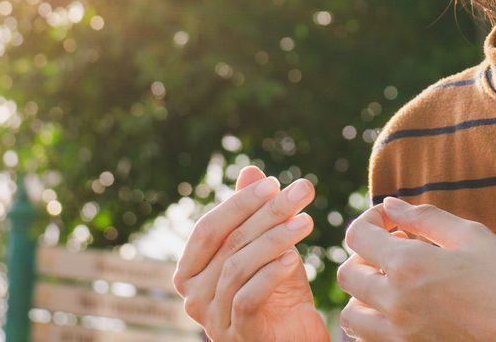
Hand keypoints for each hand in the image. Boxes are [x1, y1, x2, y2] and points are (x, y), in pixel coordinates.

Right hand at [172, 165, 329, 341]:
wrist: (295, 339)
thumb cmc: (278, 294)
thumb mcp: (267, 248)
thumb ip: (252, 214)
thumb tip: (250, 170)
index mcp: (190, 271)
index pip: (209, 228)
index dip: (240, 203)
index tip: (273, 182)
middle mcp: (193, 296)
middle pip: (228, 244)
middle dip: (267, 213)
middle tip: (301, 192)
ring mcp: (212, 320)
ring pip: (238, 268)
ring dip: (275, 240)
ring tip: (306, 222)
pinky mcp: (237, 336)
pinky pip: (248, 299)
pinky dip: (271, 275)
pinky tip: (294, 259)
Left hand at [336, 197, 495, 341]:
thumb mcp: (471, 235)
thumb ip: (424, 217)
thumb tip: (391, 204)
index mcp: (409, 264)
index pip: (356, 235)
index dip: (369, 220)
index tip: (390, 221)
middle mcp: (396, 302)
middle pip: (346, 275)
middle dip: (363, 256)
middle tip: (393, 250)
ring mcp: (400, 336)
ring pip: (351, 315)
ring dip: (363, 295)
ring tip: (393, 285)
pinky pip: (370, 341)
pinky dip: (376, 325)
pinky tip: (405, 311)